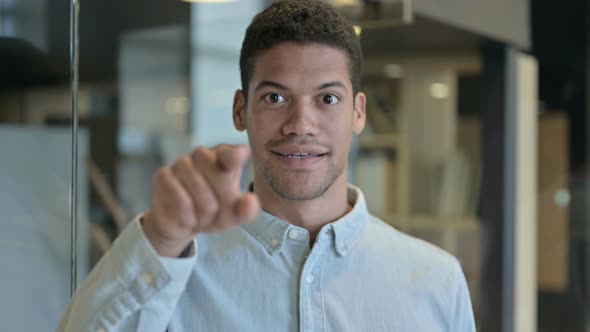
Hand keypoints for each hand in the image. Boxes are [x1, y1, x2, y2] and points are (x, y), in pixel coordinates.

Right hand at [142, 144, 259, 256]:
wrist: (183, 224)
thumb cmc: (215, 212)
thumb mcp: (235, 215)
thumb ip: (247, 210)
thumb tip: (251, 202)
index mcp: (224, 158)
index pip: (231, 153)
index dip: (235, 155)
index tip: (240, 155)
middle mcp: (202, 155)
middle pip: (218, 175)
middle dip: (222, 201)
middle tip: (217, 212)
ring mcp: (181, 163)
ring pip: (199, 188)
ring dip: (204, 212)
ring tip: (202, 216)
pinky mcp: (163, 176)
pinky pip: (181, 199)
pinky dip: (188, 215)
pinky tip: (189, 219)